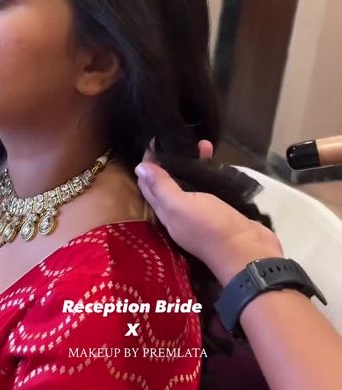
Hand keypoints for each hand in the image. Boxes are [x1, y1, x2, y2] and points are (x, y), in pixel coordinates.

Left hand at [135, 141, 283, 285]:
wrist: (248, 250)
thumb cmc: (210, 226)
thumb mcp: (180, 205)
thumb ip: (161, 187)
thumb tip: (140, 167)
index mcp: (166, 212)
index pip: (148, 185)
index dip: (148, 164)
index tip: (154, 141)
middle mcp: (180, 211)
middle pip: (168, 182)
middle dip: (170, 160)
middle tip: (178, 139)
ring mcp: (200, 210)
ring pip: (191, 181)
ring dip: (192, 162)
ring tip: (202, 143)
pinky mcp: (219, 208)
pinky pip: (210, 185)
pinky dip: (210, 170)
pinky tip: (216, 158)